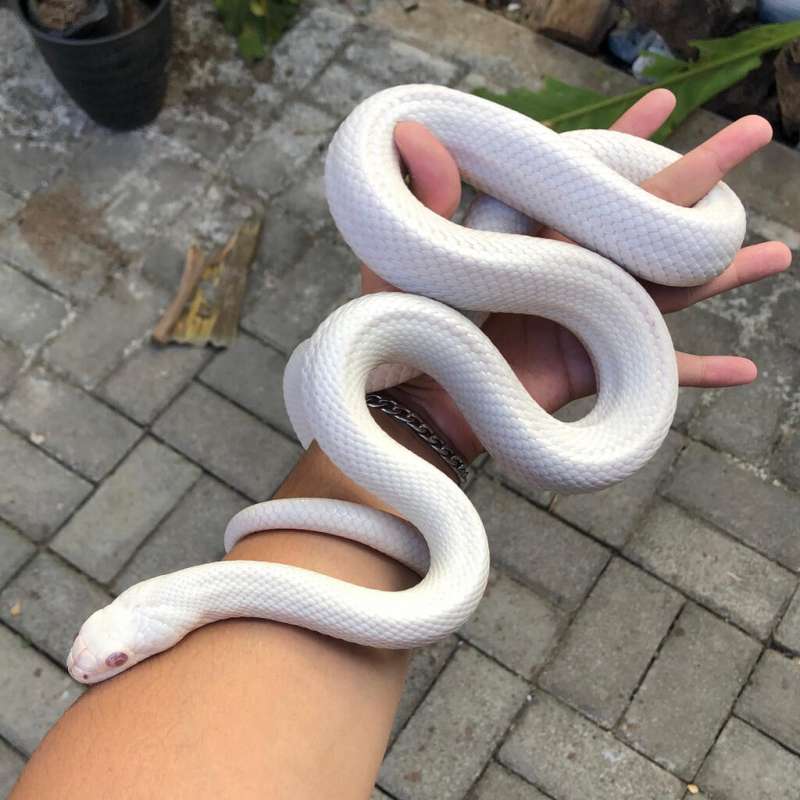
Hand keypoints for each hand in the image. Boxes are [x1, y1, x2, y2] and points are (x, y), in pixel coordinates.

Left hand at [360, 89, 792, 461]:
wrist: (420, 403)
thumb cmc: (409, 329)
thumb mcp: (409, 258)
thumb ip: (421, 200)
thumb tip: (412, 132)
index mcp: (535, 237)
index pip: (587, 179)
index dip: (625, 137)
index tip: (664, 99)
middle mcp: (573, 273)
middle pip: (650, 222)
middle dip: (703, 178)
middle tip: (753, 132)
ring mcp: (591, 322)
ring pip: (674, 290)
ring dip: (725, 271)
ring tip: (777, 252)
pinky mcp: (598, 370)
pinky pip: (660, 376)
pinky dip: (701, 375)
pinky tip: (747, 373)